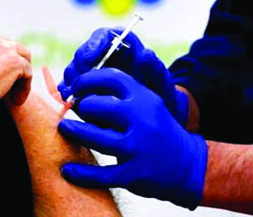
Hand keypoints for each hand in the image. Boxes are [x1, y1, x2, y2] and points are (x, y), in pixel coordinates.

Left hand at [58, 68, 206, 208]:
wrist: (187, 165)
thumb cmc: (158, 130)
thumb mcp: (148, 104)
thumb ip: (121, 95)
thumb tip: (82, 86)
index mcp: (144, 99)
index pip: (110, 78)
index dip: (87, 80)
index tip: (76, 87)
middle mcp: (141, 120)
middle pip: (95, 106)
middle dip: (81, 107)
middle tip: (75, 111)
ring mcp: (137, 148)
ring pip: (93, 137)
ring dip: (73, 132)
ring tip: (65, 129)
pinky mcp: (133, 174)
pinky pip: (99, 174)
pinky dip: (80, 173)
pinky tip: (68, 170)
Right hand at [59, 27, 188, 125]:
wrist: (154, 118)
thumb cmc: (159, 96)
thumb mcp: (162, 85)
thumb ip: (155, 70)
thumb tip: (146, 53)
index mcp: (124, 46)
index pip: (104, 36)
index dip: (93, 45)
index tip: (90, 60)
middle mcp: (105, 56)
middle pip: (83, 54)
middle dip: (79, 68)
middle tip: (80, 84)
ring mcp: (92, 73)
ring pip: (73, 71)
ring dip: (73, 83)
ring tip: (80, 98)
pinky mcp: (83, 89)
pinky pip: (68, 88)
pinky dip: (68, 95)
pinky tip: (75, 105)